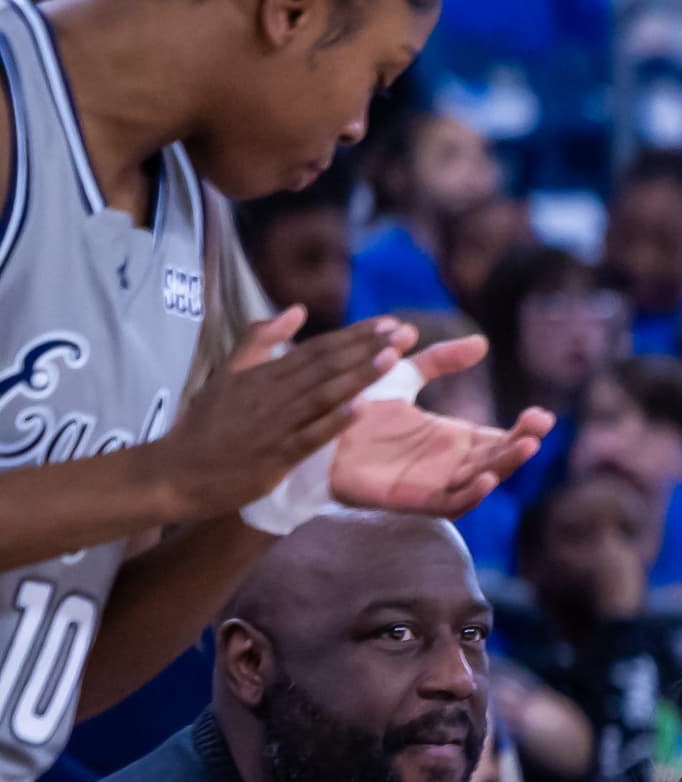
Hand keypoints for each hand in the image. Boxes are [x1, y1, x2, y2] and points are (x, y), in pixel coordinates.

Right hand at [145, 308, 414, 521]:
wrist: (177, 470)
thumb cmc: (207, 424)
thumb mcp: (228, 374)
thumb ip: (259, 341)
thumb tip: (296, 310)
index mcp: (264, 374)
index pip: (317, 349)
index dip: (354, 335)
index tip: (388, 323)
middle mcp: (272, 393)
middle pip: (325, 365)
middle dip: (365, 347)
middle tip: (403, 331)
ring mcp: (274, 424)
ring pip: (322, 395)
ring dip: (357, 376)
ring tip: (391, 358)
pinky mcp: (274, 456)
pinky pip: (309, 436)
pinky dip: (333, 422)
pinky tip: (360, 408)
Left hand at [331, 334, 550, 517]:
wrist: (313, 430)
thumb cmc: (353, 408)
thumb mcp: (402, 376)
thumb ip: (440, 361)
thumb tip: (480, 342)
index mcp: (450, 439)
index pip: (498, 437)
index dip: (523, 429)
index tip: (542, 415)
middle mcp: (447, 463)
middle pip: (497, 458)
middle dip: (522, 444)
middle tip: (539, 425)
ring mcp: (432, 483)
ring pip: (482, 480)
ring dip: (506, 466)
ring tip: (525, 446)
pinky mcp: (412, 499)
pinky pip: (450, 503)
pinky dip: (471, 494)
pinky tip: (488, 478)